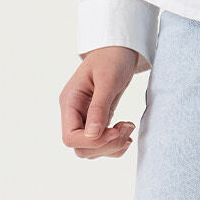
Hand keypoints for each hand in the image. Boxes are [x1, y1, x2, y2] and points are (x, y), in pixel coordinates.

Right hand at [60, 45, 141, 159]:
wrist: (119, 49)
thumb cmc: (112, 58)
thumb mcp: (107, 80)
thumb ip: (99, 107)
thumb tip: (92, 134)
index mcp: (70, 102)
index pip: (70, 137)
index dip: (93, 141)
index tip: (114, 130)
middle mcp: (74, 113)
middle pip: (81, 147)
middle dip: (105, 145)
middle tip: (125, 129)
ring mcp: (85, 118)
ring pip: (92, 149)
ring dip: (113, 146)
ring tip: (129, 127)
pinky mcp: (97, 120)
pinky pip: (102, 144)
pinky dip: (115, 145)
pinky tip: (127, 131)